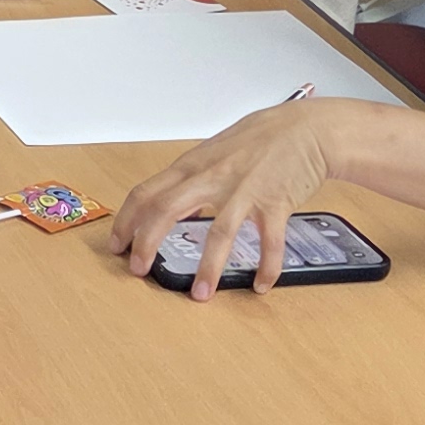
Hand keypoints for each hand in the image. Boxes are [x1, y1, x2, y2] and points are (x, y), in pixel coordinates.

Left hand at [102, 99, 354, 298]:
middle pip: (166, 211)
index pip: (146, 193)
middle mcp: (213, 177)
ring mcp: (244, 190)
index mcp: (193, 165)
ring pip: (218, 234)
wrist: (307, 129)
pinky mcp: (275, 203)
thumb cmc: (262, 138)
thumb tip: (170, 201)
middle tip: (138, 270)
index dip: (127, 221)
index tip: (117, 244)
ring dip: (208, 269)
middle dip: (147, 243)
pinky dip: (266, 267)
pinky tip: (261, 284)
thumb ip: (192, 177)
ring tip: (200, 294)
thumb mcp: (215, 151)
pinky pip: (269, 242)